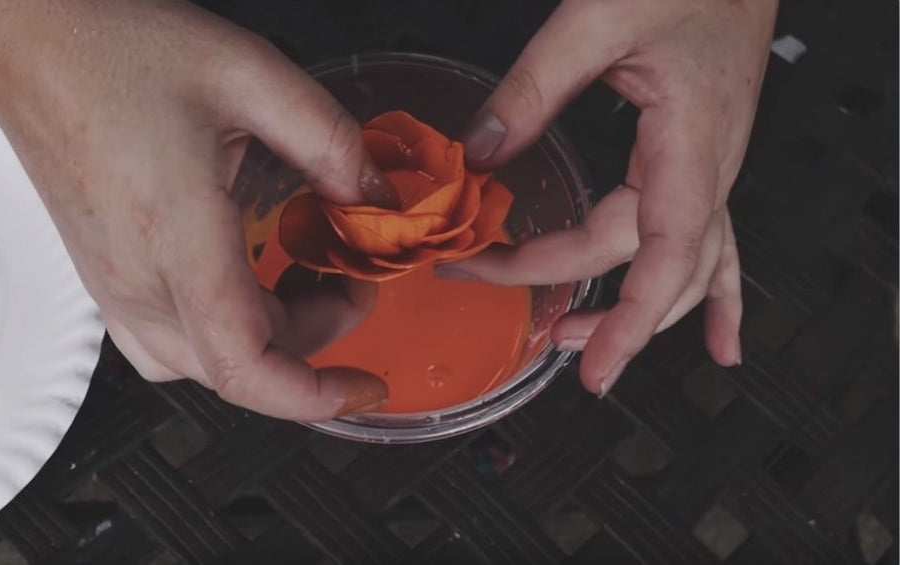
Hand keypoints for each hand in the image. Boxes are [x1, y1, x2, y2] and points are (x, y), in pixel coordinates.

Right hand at [0, 1, 394, 419]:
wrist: (28, 48)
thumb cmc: (115, 52)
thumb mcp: (248, 75)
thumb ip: (328, 140)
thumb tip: (376, 198)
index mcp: (176, 237)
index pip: (244, 363)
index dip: (313, 394)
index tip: (363, 386)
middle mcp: (137, 280)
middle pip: (239, 367)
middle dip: (316, 338)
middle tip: (350, 275)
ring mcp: (114, 288)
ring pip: (204, 364)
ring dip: (270, 341)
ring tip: (303, 280)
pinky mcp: (105, 281)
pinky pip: (168, 345)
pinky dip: (224, 335)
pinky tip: (247, 284)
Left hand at [442, 0, 777, 394]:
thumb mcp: (596, 20)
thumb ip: (533, 87)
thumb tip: (481, 150)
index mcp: (691, 148)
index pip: (663, 258)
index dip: (629, 321)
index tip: (593, 368)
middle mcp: (709, 171)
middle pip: (644, 261)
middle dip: (577, 293)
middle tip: (490, 284)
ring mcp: (711, 171)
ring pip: (682, 267)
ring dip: (635, 312)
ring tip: (581, 344)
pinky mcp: (702, 162)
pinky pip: (711, 244)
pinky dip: (712, 297)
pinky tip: (717, 340)